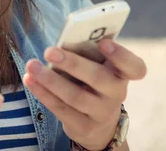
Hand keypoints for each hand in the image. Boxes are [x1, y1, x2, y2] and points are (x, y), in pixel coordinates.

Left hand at [23, 40, 146, 150]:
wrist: (98, 124)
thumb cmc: (93, 82)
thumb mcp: (98, 67)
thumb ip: (88, 53)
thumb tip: (64, 38)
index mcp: (122, 74)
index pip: (135, 67)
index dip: (121, 55)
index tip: (104, 43)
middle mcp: (116, 94)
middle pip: (98, 78)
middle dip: (72, 63)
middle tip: (50, 51)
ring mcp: (101, 113)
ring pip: (75, 96)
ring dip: (50, 80)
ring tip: (32, 65)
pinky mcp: (83, 127)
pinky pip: (61, 109)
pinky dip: (43, 93)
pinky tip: (30, 80)